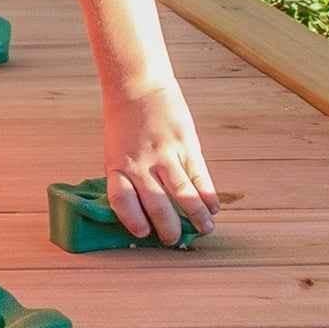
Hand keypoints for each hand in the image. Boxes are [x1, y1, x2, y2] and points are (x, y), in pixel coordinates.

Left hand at [102, 78, 217, 242]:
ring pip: (185, 195)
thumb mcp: (115, 150)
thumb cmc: (124, 123)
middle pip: (157, 205)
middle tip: (175, 241)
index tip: (143, 234)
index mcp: (118, 165)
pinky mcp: (187, 145)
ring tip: (205, 230)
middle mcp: (141, 163)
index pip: (122, 201)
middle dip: (169, 228)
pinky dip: (209, 196)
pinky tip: (213, 208)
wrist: (137, 86)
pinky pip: (201, 177)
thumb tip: (144, 211)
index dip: (133, 220)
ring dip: (197, 217)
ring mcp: (166, 154)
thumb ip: (129, 177)